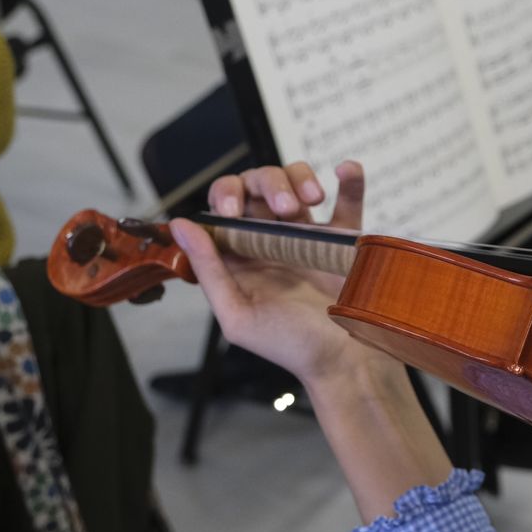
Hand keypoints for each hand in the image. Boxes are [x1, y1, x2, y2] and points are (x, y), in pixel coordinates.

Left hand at [172, 161, 379, 384]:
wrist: (346, 362)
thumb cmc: (290, 347)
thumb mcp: (238, 315)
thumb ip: (210, 269)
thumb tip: (182, 225)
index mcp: (239, 256)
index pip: (223, 207)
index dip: (226, 196)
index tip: (236, 210)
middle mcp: (270, 240)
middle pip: (258, 185)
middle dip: (268, 183)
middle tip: (285, 210)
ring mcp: (308, 236)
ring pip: (295, 182)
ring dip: (300, 178)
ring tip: (313, 200)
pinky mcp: (344, 238)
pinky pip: (347, 200)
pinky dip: (349, 179)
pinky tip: (344, 170)